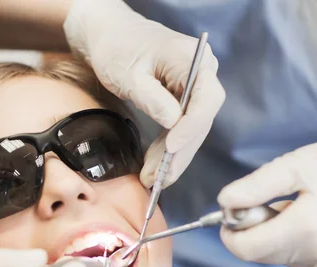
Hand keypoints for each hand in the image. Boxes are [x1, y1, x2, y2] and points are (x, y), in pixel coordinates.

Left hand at [63, 0, 224, 187]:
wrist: (109, 36)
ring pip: (190, 130)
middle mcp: (201, 74)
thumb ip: (151, 97)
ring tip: (152, 180)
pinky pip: (179, 128)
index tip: (171, 148)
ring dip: (171, 158)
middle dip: (178, 153)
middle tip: (159, 178)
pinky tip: (154, 167)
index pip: (206, 99)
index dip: (191, 127)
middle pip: (200, 120)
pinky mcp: (182, 99)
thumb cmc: (117, 48)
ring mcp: (193, 88)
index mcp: (192, 59)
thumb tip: (173, 122)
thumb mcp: (128, 73)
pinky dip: (166, 149)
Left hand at [217, 138, 316, 266]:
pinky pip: (309, 258)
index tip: (233, 213)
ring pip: (286, 256)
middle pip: (263, 254)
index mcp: (305, 231)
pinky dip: (305, 241)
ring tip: (310, 205)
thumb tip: (223, 203)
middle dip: (259, 229)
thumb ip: (257, 186)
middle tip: (280, 201)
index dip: (230, 232)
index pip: (244, 249)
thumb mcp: (300, 165)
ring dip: (283, 234)